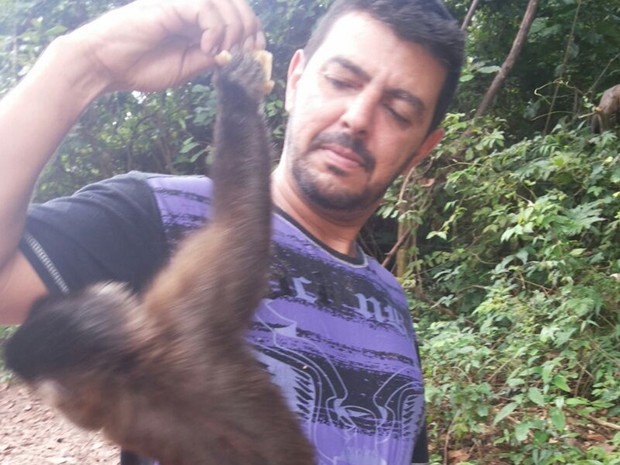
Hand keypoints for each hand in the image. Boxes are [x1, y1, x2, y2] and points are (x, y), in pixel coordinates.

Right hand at [68, 0, 263, 92]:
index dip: (254, 32)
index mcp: (198, 22)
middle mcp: (192, 8)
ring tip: (222, 54)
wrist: (106, 66)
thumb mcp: (187, 67)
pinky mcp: (169, 6)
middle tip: (245, 55)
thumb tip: (239, 56)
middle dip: (249, 31)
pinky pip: (205, 8)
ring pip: (224, 3)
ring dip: (233, 31)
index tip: (258, 55)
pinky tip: (207, 49)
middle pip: (237, 4)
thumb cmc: (140, 67)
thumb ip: (212, 58)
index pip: (237, 15)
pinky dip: (214, 30)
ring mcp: (181, 4)